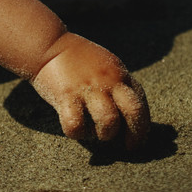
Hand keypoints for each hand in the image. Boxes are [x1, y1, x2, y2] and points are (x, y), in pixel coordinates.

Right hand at [31, 32, 149, 148]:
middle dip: (135, 134)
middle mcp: (107, 80)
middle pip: (134, 111)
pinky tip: (74, 126)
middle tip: (127, 146)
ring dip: (104, 134)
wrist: (48, 44)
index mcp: (118, 74)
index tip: (136, 140)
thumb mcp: (105, 65)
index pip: (141, 104)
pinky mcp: (66, 95)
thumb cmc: (78, 59)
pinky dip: (77, 132)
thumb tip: (129, 114)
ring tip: (95, 131)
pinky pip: (76, 125)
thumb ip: (118, 85)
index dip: (142, 127)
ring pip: (108, 122)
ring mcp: (87, 88)